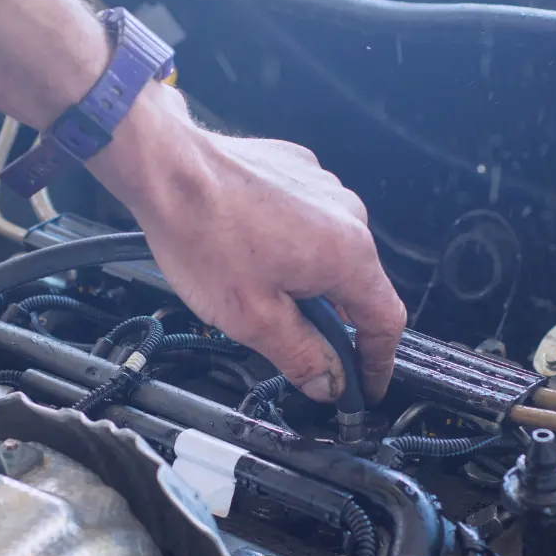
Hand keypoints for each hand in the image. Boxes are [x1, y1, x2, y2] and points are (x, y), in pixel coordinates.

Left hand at [89, 84, 405, 401]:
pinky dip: (292, 245)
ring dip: (309, 281)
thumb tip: (328, 381)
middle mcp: (347, 214)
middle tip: (296, 346)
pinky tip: (253, 252)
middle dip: (333, 323)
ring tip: (259, 290)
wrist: (168, 169)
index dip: (378, 363)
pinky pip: (310, 221)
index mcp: (348, 254)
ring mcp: (325, 188)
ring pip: (332, 253)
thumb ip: (301, 357)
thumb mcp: (254, 319)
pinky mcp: (300, 172)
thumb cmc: (204, 234)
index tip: (365, 385)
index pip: (386, 322)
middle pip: (359, 286)